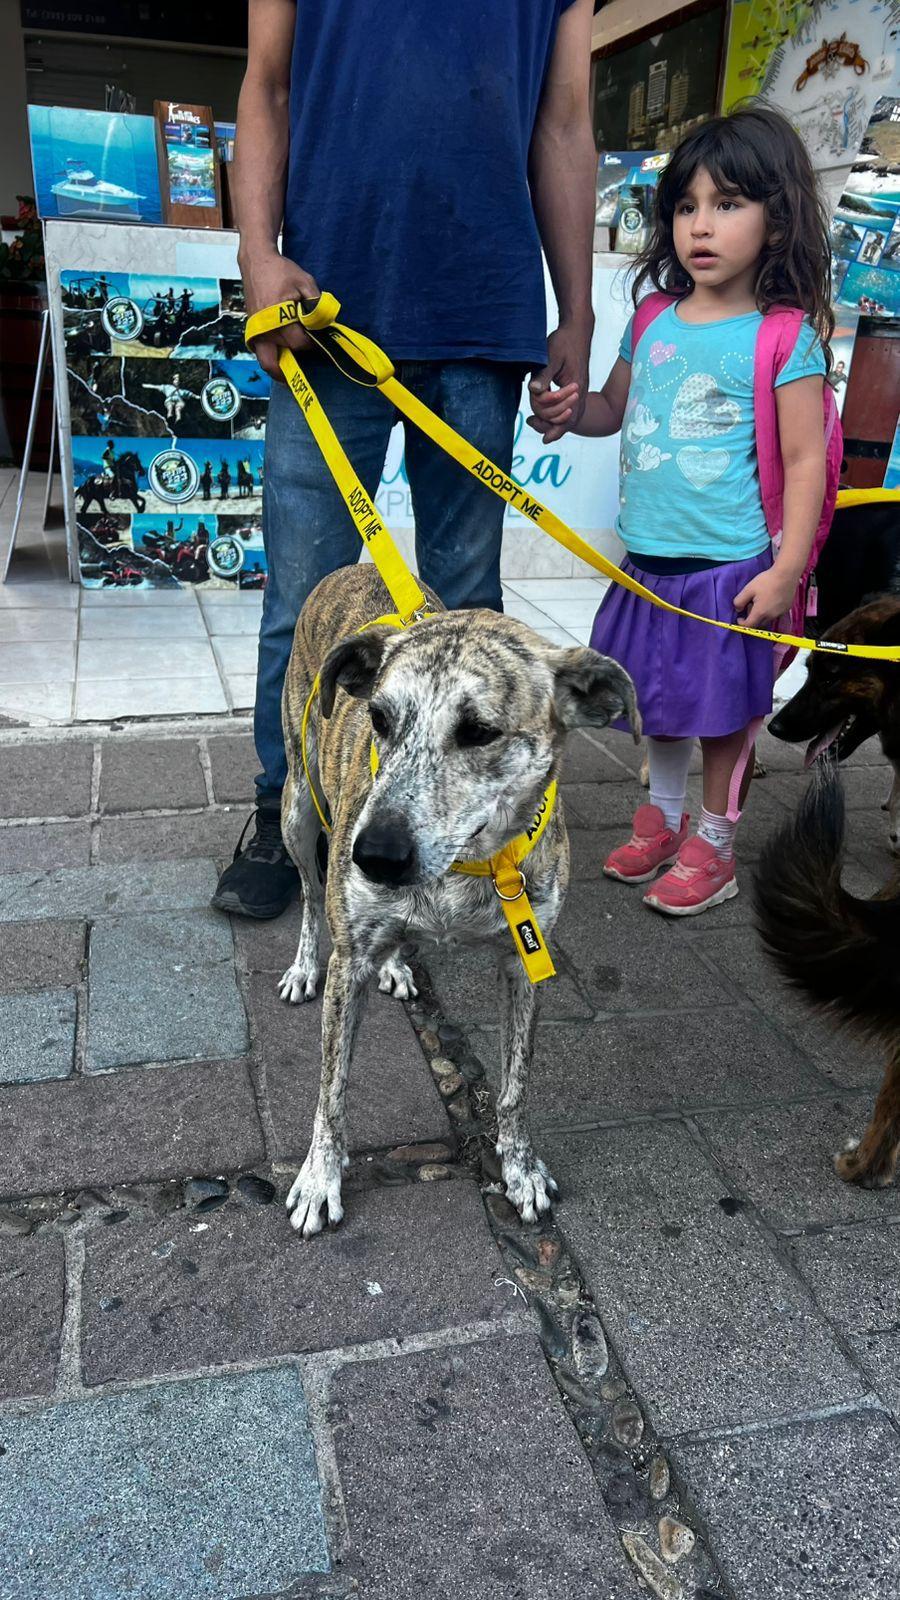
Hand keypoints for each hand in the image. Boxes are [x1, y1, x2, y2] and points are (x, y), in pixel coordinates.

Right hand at [239, 249, 320, 380]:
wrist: (256, 262)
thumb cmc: (281, 272)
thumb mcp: (305, 282)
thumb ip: (316, 305)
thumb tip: (325, 325)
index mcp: (277, 317)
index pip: (299, 343)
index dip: (313, 345)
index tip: (322, 343)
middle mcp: (264, 329)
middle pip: (281, 360)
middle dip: (296, 363)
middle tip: (309, 364)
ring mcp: (255, 333)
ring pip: (266, 363)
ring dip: (280, 370)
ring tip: (296, 372)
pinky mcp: (252, 332)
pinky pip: (262, 354)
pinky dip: (273, 360)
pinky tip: (287, 359)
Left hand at [528, 317, 591, 441]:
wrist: (577, 331)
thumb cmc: (564, 341)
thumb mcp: (552, 355)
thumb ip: (544, 374)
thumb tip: (534, 389)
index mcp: (575, 387)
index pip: (565, 415)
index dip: (554, 427)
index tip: (542, 436)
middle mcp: (580, 392)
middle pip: (568, 421)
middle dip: (552, 427)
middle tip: (535, 429)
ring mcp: (579, 391)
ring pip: (571, 416)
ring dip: (556, 423)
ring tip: (537, 424)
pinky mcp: (576, 387)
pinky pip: (571, 408)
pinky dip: (560, 415)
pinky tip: (549, 414)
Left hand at [733, 565, 799, 628]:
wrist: (786, 574)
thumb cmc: (766, 581)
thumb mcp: (748, 589)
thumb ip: (739, 601)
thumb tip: (738, 609)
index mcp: (760, 613)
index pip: (749, 626)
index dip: (742, 623)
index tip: (739, 617)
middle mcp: (771, 616)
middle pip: (758, 624)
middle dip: (752, 619)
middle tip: (750, 606)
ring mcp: (780, 613)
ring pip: (767, 620)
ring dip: (761, 615)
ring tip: (760, 602)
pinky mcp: (786, 609)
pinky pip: (775, 615)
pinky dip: (770, 612)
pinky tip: (770, 601)